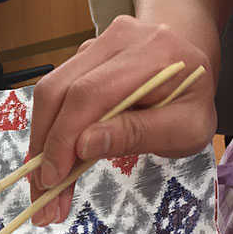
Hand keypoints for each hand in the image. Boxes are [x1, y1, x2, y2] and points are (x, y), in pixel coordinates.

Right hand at [29, 16, 215, 225]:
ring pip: (48, 93)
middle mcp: (115, 40)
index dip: (64, 137)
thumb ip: (140, 134)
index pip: (90, 94)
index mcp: (151, 54)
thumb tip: (84, 145)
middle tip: (41, 193)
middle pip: (58, 90)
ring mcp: (93, 45)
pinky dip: (49, 132)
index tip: (53, 180)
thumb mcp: (187, 128)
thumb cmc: (192, 98)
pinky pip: (54, 95)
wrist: (189, 57)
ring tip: (43, 185)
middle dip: (44, 146)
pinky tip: (54, 162)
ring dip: (41, 142)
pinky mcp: (79, 57)